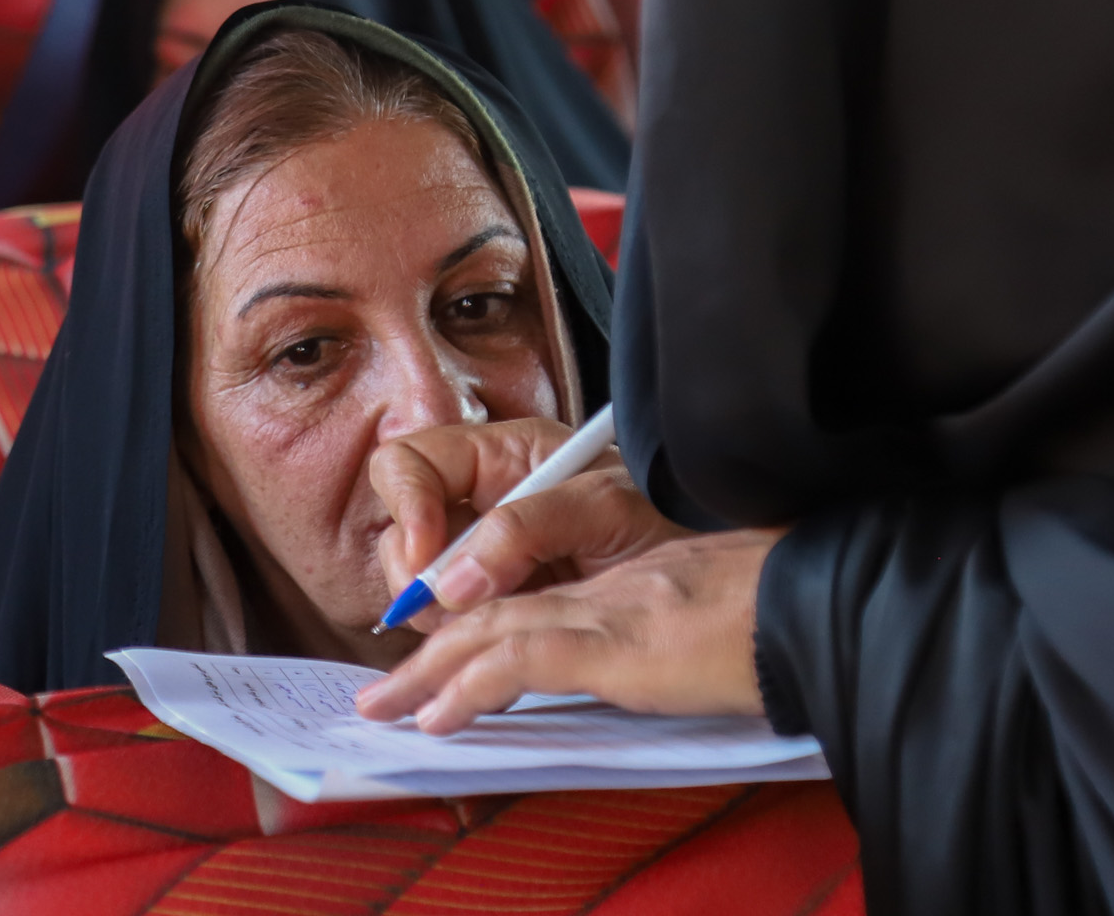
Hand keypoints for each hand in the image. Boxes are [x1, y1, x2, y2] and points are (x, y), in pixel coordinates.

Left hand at [352, 527, 787, 734]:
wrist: (829, 599)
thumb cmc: (794, 614)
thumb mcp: (721, 625)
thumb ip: (678, 642)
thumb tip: (665, 667)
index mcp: (630, 583)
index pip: (532, 603)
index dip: (476, 629)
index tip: (440, 666)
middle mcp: (608, 588)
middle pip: (496, 613)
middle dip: (431, 653)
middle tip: (383, 693)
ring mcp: (609, 611)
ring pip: (493, 633)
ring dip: (430, 674)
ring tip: (387, 708)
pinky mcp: (619, 643)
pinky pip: (523, 662)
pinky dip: (472, 687)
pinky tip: (440, 716)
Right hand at [371, 419, 688, 618]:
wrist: (712, 586)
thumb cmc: (669, 522)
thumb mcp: (606, 507)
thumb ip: (527, 527)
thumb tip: (452, 578)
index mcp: (503, 458)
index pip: (411, 462)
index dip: (407, 506)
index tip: (428, 559)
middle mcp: (484, 503)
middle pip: (402, 528)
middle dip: (414, 573)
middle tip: (447, 612)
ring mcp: (487, 559)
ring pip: (420, 584)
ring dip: (436, 615)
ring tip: (482, 635)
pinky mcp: (499, 608)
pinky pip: (452, 625)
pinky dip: (459, 646)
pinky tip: (490, 657)